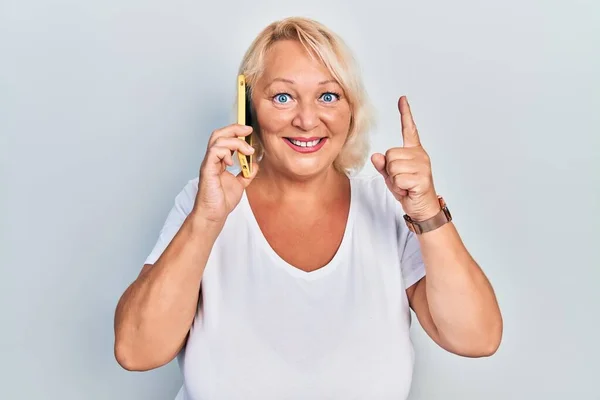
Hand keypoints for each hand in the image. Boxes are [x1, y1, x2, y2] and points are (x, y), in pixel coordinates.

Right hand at [192, 124, 257, 223]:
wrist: (215, 214)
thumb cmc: (222, 201)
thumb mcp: (240, 184)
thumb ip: (246, 173)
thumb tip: (255, 164)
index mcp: (219, 161)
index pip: (224, 138)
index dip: (236, 131)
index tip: (249, 131)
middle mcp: (213, 159)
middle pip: (218, 134)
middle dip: (234, 128)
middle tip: (248, 130)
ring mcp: (209, 163)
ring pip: (217, 140)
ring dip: (235, 142)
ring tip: (247, 151)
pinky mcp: (207, 169)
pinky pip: (214, 152)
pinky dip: (226, 152)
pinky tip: (232, 161)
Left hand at [371, 96, 439, 220]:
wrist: (422, 208)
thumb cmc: (409, 190)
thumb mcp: (391, 176)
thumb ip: (383, 166)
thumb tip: (376, 156)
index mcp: (414, 152)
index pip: (409, 130)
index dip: (405, 114)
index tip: (402, 99)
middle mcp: (420, 155)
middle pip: (390, 154)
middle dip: (390, 170)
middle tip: (401, 180)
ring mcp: (423, 165)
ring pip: (392, 166)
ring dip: (394, 180)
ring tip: (405, 185)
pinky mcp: (422, 178)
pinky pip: (398, 178)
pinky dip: (399, 187)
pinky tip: (409, 190)